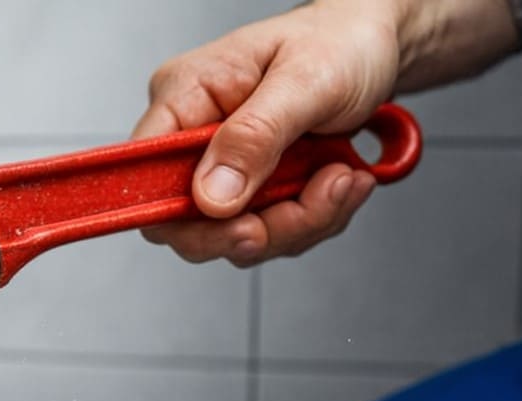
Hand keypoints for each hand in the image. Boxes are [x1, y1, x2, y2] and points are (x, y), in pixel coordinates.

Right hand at [133, 1, 401, 265]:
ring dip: (297, 222)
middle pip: (186, 223)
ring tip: (341, 178)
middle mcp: (194, 138)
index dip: (175, 211)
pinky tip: (338, 181)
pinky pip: (268, 232)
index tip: (236, 223)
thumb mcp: (306, 81)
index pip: (143, 172)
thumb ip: (254, 136)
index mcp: (185, 97)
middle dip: (258, 228)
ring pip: (233, 236)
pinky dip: (312, 218)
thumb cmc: (342, 42)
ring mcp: (222, 169)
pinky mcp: (251, 191)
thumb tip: (209, 195)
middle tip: (311, 202)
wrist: (379, 47)